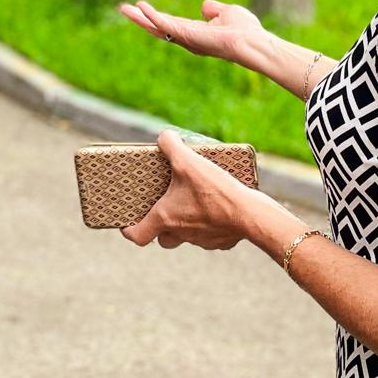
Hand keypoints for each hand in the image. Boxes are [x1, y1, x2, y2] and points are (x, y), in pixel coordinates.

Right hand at [119, 0, 267, 67]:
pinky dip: (152, 16)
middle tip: (123, 9)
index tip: (141, 8)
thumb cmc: (244, 30)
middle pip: (158, 28)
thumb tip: (204, 7)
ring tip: (124, 8)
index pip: (170, 24)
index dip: (156, 17)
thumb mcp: (227, 13)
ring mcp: (186, 38)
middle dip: (141, 19)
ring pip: (157, 28)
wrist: (252, 42)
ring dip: (140, 18)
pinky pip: (165, 25)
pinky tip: (141, 6)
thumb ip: (214, 10)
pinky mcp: (187, 35)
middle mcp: (187, 38)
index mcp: (195, 32)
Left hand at [120, 130, 271, 252]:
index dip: (129, 230)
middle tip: (165, 209)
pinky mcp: (222, 242)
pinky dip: (212, 225)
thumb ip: (171, 145)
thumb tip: (164, 136)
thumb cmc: (215, 191)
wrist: (250, 215)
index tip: (127, 223)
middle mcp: (182, 233)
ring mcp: (202, 241)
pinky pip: (212, 235)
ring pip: (188, 236)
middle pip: (164, 238)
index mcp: (166, 218)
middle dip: (162, 228)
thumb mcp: (188, 160)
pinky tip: (220, 208)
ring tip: (196, 201)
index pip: (138, 235)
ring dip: (188, 223)